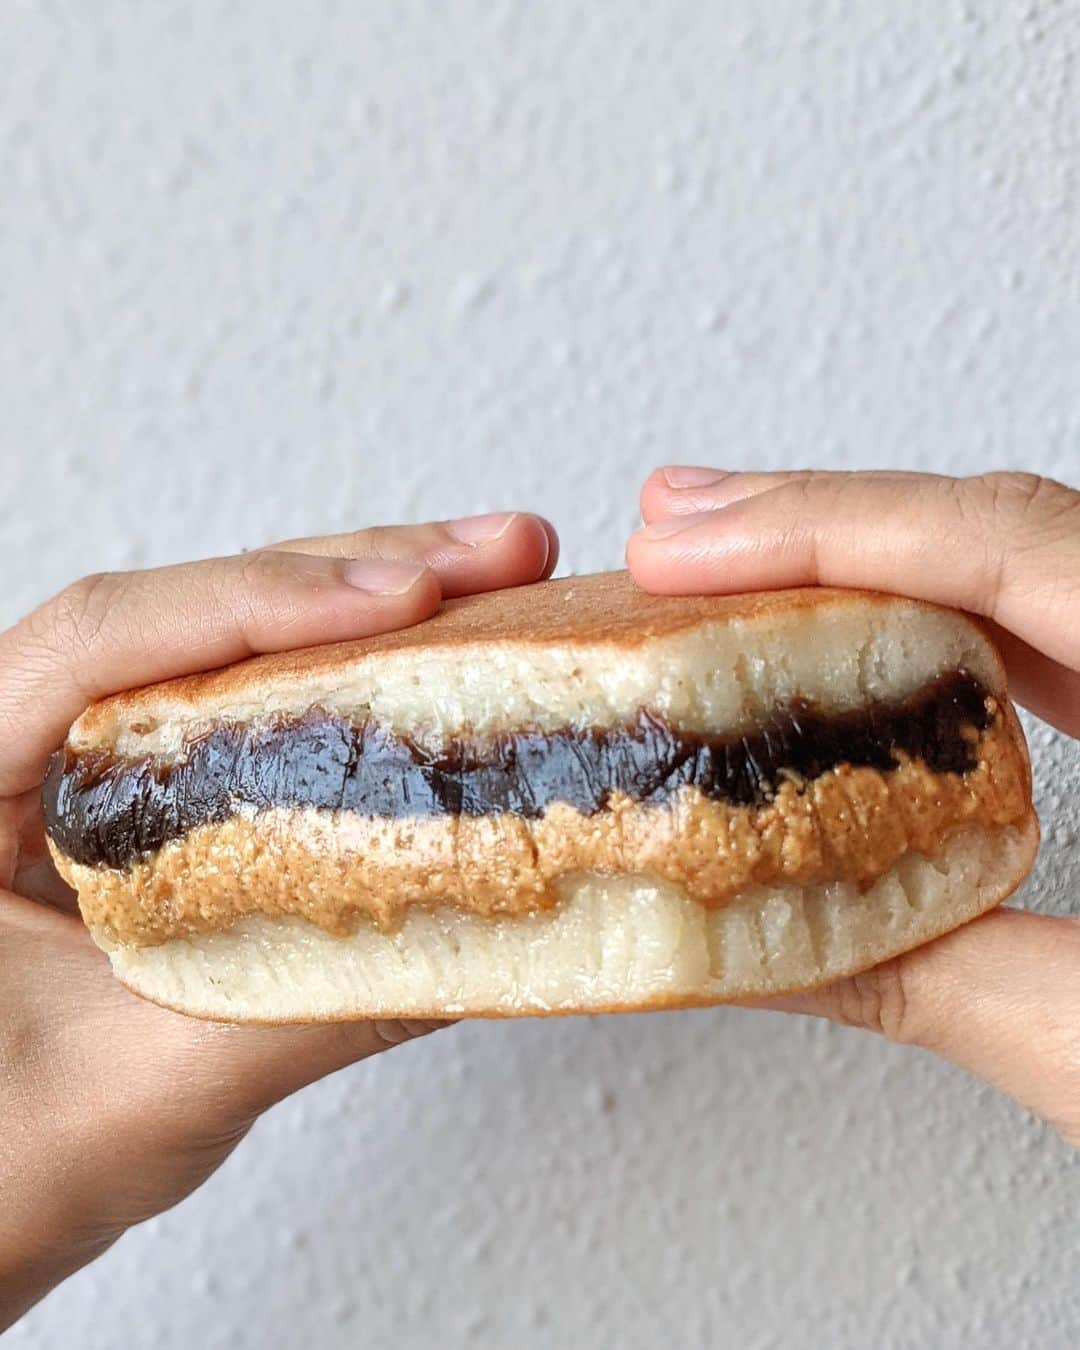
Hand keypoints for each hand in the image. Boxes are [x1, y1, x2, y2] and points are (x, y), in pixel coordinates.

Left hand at [0, 510, 556, 1327]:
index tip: (408, 595)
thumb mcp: (142, 1084)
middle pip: (191, 614)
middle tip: (494, 552)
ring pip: (232, 649)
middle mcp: (22, 738)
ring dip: (367, 610)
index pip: (105, 639)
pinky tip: (441, 662)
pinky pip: (256, 709)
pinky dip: (355, 681)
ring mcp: (95, 763)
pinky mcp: (157, 793)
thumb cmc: (3, 1162)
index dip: (262, 604)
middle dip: (351, 574)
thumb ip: (303, 1006)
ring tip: (496, 580)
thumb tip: (476, 928)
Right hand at [629, 468, 1079, 1142]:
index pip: (1022, 550)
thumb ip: (941, 987)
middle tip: (680, 529)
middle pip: (1019, 528)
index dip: (833, 531)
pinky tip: (865, 631)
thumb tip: (767, 947)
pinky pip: (1062, 631)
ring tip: (734, 563)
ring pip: (1036, 564)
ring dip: (874, 556)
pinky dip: (945, 618)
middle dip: (829, 520)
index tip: (690, 547)